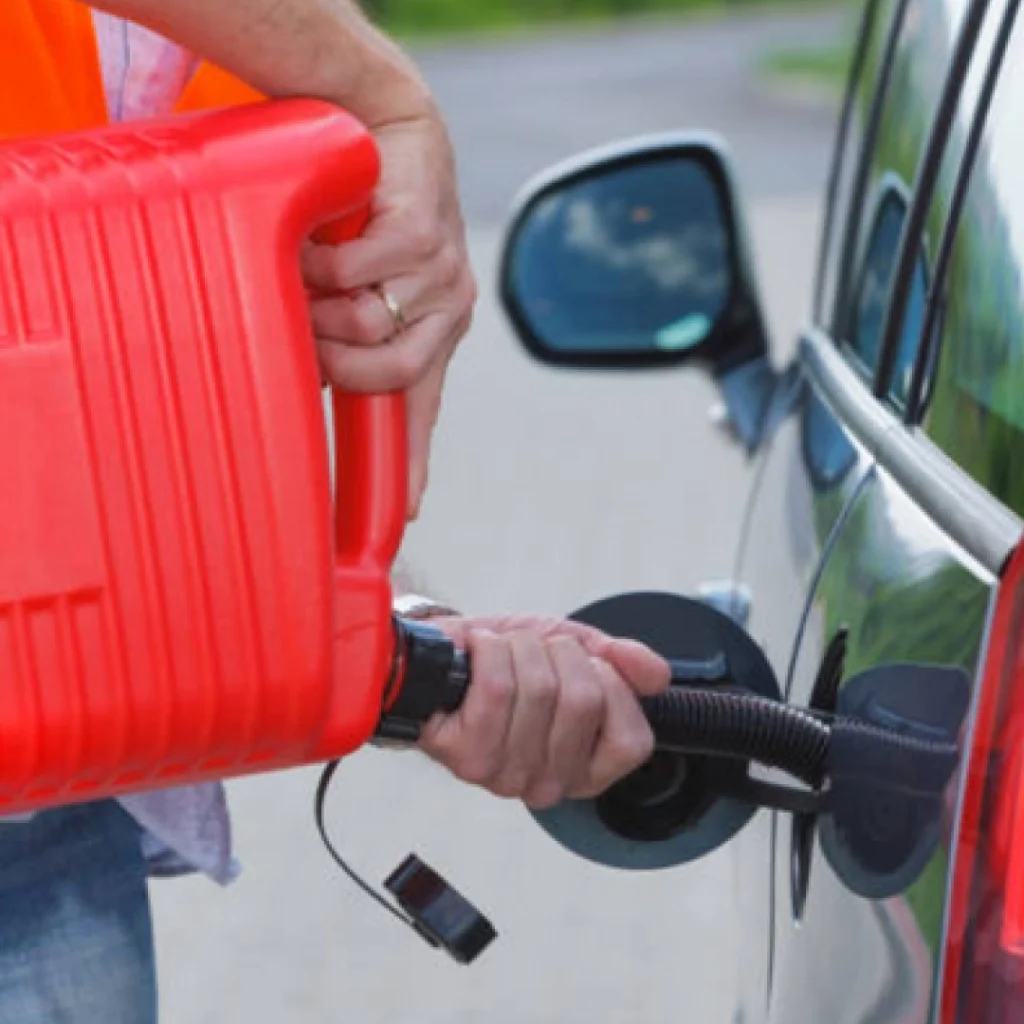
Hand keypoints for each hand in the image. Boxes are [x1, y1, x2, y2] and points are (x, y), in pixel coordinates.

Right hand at [302, 110, 475, 518]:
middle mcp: (447, 311)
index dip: (415, 465)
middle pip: (386, 376)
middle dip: (334, 361)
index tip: (411, 514)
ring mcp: (441, 274)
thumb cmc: (366, 213)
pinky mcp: (423, 233)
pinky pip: (354, 278)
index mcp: (432, 333)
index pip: (424, 410)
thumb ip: (347, 334)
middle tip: (308, 328)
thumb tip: (312, 381)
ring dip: (322, 305)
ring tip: (315, 273)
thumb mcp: (358, 284)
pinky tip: (323, 240)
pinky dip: (322, 265)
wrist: (384, 125)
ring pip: (366, 328)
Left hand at [418, 616, 670, 808]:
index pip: (631, 739)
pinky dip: (488, 648)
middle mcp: (547, 784)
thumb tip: (657, 675)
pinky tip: (476, 654)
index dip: (613, 683)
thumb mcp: (574, 652)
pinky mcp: (463, 755)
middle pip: (583, 699)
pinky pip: (497, 685)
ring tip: (501, 653)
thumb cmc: (508, 661)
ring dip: (519, 647)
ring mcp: (503, 774)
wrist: (441, 654)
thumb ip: (622, 663)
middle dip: (559, 652)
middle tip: (534, 652)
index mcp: (584, 769)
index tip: (584, 664)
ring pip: (538, 687)